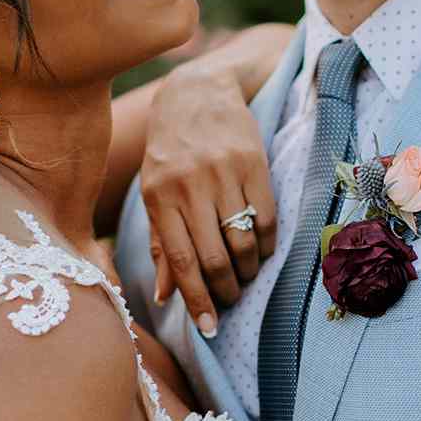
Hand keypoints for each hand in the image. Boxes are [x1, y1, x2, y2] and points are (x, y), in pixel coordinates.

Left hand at [141, 50, 278, 332]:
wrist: (197, 92)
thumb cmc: (169, 150)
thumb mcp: (154, 193)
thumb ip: (162, 244)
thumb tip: (164, 296)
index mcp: (160, 196)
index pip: (181, 260)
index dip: (196, 299)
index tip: (209, 328)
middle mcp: (190, 186)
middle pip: (214, 257)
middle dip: (225, 291)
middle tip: (229, 302)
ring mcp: (223, 173)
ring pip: (242, 242)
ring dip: (247, 272)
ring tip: (244, 278)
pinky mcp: (253, 163)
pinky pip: (266, 218)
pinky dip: (265, 246)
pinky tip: (259, 254)